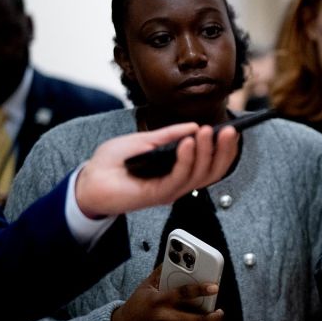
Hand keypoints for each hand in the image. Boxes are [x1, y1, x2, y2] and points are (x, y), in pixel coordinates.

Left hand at [74, 122, 239, 218]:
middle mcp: (178, 182)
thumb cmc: (112, 163)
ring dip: (206, 152)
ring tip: (207, 132)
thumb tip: (192, 126)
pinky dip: (186, 159)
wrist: (88, 179)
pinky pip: (179, 178)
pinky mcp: (158, 194)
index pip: (210, 163)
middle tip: (230, 131)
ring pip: (200, 175)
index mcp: (177, 171)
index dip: (224, 149)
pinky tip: (188, 142)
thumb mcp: (142, 140)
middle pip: (212, 171)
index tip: (233, 131)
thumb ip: (167, 135)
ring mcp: (169, 190)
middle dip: (224, 151)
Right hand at [109, 267, 222, 320]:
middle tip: (220, 312)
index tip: (214, 287)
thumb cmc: (136, 306)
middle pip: (198, 320)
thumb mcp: (145, 287)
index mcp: (159, 301)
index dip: (202, 289)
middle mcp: (164, 319)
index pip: (184, 293)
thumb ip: (161, 274)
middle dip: (215, 317)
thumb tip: (174, 258)